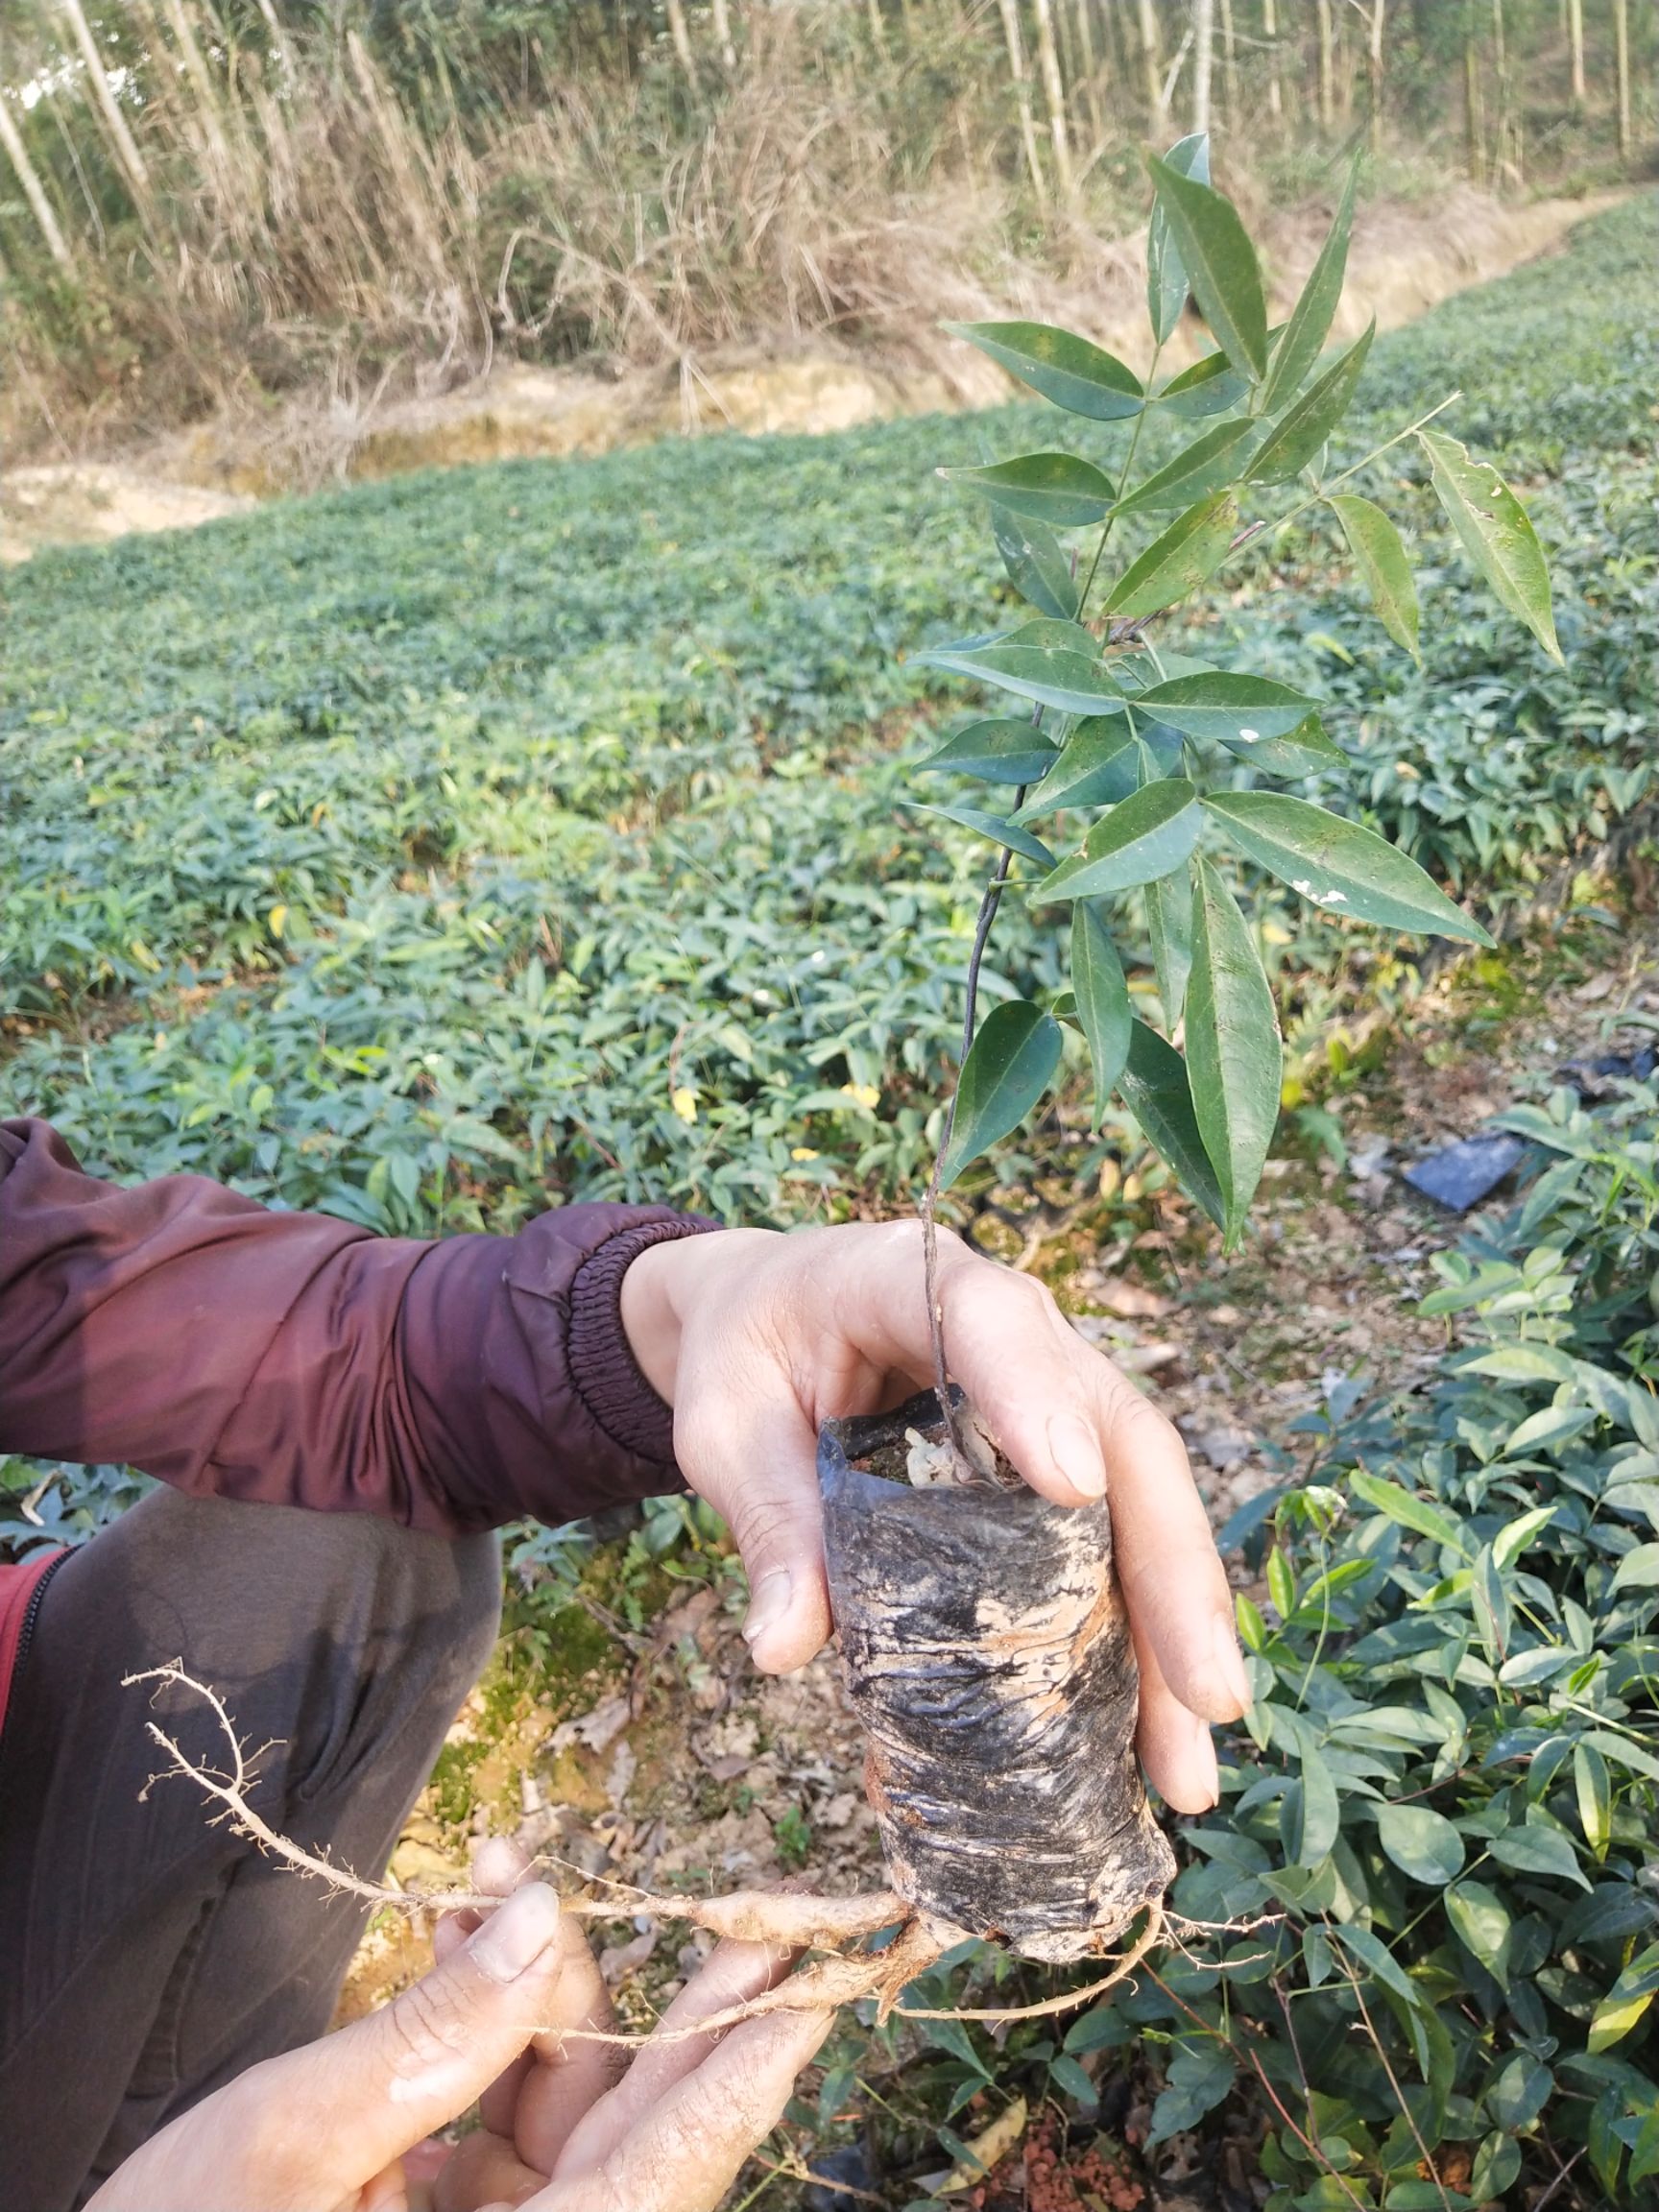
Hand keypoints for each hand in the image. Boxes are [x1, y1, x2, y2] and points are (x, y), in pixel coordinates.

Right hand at [88, 1863, 828, 2211]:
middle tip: (754, 1905)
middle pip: (636, 2133)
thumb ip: (427, 2036)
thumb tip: (540, 1916)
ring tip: (495, 1877)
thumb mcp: (283, 2146)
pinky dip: (488, 2031)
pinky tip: (459, 1933)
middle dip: (685, 2007)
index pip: (663, 2174)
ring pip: (572, 2111)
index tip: (823, 1992)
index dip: (745, 2074)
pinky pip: (507, 2123)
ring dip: (544, 1989)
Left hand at [622, 1219, 1246, 1811]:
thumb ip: (765, 1515)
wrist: (764, 1314)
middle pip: (1122, 1436)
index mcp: (917, 1281)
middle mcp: (1019, 1334)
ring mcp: (1055, 1402)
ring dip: (1171, 1640)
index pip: (991, 1322)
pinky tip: (1130, 1751)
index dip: (1036, 1395)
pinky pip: (1109, 1553)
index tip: (1073, 1484)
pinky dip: (1125, 1653)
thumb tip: (782, 1646)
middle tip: (1208, 1692)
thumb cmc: (747, 1350)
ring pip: (1141, 1508)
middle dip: (1171, 1567)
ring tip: (1186, 1769)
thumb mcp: (726, 1422)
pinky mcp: (1057, 1472)